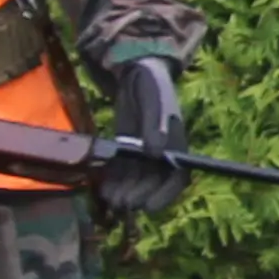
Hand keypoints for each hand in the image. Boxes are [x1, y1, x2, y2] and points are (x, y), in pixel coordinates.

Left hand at [99, 58, 188, 216]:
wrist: (136, 71)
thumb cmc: (152, 85)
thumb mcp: (154, 102)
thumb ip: (155, 126)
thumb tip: (156, 153)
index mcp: (176, 145)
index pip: (176, 178)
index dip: (165, 195)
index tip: (149, 207)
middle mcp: (161, 154)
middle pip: (152, 184)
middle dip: (138, 196)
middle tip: (122, 203)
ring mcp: (142, 153)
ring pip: (135, 181)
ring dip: (124, 192)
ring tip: (110, 199)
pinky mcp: (126, 149)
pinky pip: (121, 170)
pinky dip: (113, 180)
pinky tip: (103, 188)